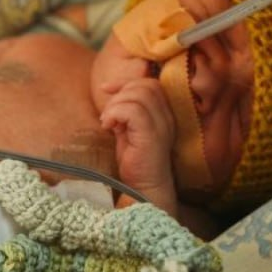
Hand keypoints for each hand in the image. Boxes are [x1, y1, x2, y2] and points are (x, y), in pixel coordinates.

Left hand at [99, 78, 178, 214]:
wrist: (144, 189)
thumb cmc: (135, 162)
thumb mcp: (128, 130)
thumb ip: (125, 112)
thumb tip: (111, 92)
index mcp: (163, 113)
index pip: (149, 83)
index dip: (125, 81)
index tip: (105, 88)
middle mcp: (167, 116)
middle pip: (144, 85)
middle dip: (120, 94)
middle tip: (108, 115)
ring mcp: (161, 125)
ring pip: (138, 95)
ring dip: (115, 105)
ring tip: (108, 123)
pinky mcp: (151, 136)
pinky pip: (132, 110)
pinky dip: (115, 114)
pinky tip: (109, 128)